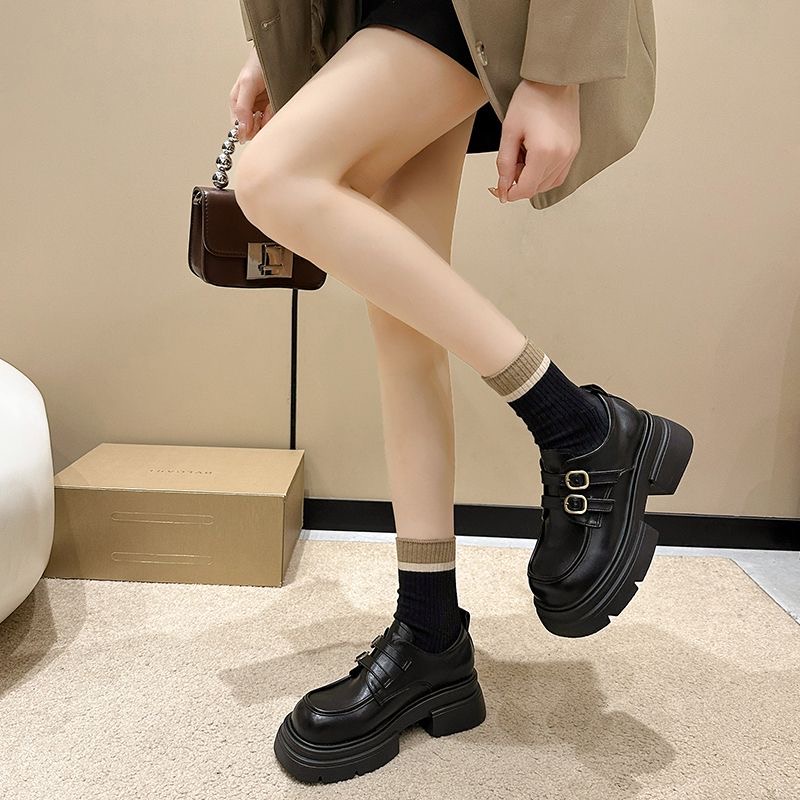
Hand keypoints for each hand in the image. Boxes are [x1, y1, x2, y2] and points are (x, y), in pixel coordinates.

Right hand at [229, 46, 272, 142]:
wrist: (277, 52)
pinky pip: (274, 119)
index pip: (239, 127)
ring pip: (264, 126)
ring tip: (270, 105)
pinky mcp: (273, 108)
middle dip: (260, 124)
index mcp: (237, 103)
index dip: (247, 129)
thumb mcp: (247, 84)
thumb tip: (240, 128)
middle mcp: (248, 108)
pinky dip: (275, 115)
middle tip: (264, 112)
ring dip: (268, 119)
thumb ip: (242, 107)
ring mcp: (262, 109)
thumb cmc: (259, 62)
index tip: (254, 122)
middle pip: (252, 130)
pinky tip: (274, 105)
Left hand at [489, 79, 580, 202]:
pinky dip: (544, 174)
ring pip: (548, 184)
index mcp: (544, 152)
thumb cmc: (531, 98)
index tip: (500, 189)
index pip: (527, 189)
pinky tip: (535, 158)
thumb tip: (502, 187)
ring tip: (525, 154)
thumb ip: (505, 164)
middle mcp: (562, 156)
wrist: (554, 79)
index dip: (510, 193)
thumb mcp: (509, 132)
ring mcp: (571, 153)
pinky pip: (558, 174)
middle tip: (512, 160)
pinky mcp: (574, 149)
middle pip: (537, 188)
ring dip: (532, 178)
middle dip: (520, 182)